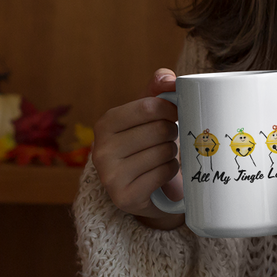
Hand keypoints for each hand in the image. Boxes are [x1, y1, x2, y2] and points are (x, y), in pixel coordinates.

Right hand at [91, 70, 184, 229]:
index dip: (170, 109)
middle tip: (168, 139)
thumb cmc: (146, 145)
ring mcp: (110, 176)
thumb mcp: (146, 115)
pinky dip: (170, 171)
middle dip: (172, 133)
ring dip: (172, 154)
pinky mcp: (125, 197)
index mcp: (105, 124)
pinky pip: (163, 174)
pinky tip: (161, 172)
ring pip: (164, 153)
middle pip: (159, 130)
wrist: (142, 189)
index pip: (148, 107)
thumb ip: (156, 90)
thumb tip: (168, 78)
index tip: (175, 114)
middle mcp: (101, 150)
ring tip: (163, 156)